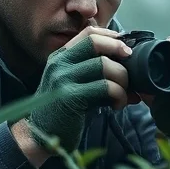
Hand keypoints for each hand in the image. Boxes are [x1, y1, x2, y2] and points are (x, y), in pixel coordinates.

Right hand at [21, 27, 140, 152]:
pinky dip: (119, 95)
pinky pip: (104, 87)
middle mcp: (59, 63)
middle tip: (132, 64)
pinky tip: (118, 105)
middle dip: (118, 50)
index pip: (88, 32)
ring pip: (103, 65)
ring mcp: (63, 79)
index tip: (125, 49)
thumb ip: (96, 74)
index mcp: (61, 57)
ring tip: (124, 94)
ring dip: (122, 79)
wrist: (38, 136)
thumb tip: (132, 72)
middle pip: (94, 42)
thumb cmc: (63, 111)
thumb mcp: (76, 86)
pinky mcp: (70, 97)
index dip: (111, 37)